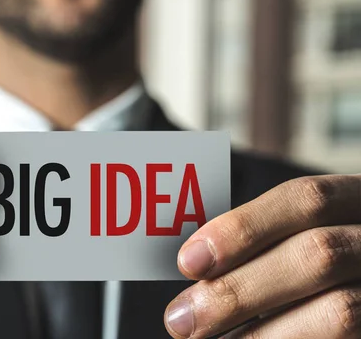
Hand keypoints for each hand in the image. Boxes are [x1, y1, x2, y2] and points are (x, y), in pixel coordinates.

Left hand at [164, 175, 360, 338]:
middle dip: (239, 289)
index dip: (243, 228)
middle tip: (182, 319)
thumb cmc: (326, 262)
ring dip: (260, 333)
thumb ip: (266, 242)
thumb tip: (196, 264)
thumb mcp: (306, 234)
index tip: (189, 260)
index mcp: (357, 202)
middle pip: (317, 255)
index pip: (306, 199)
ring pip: (340, 311)